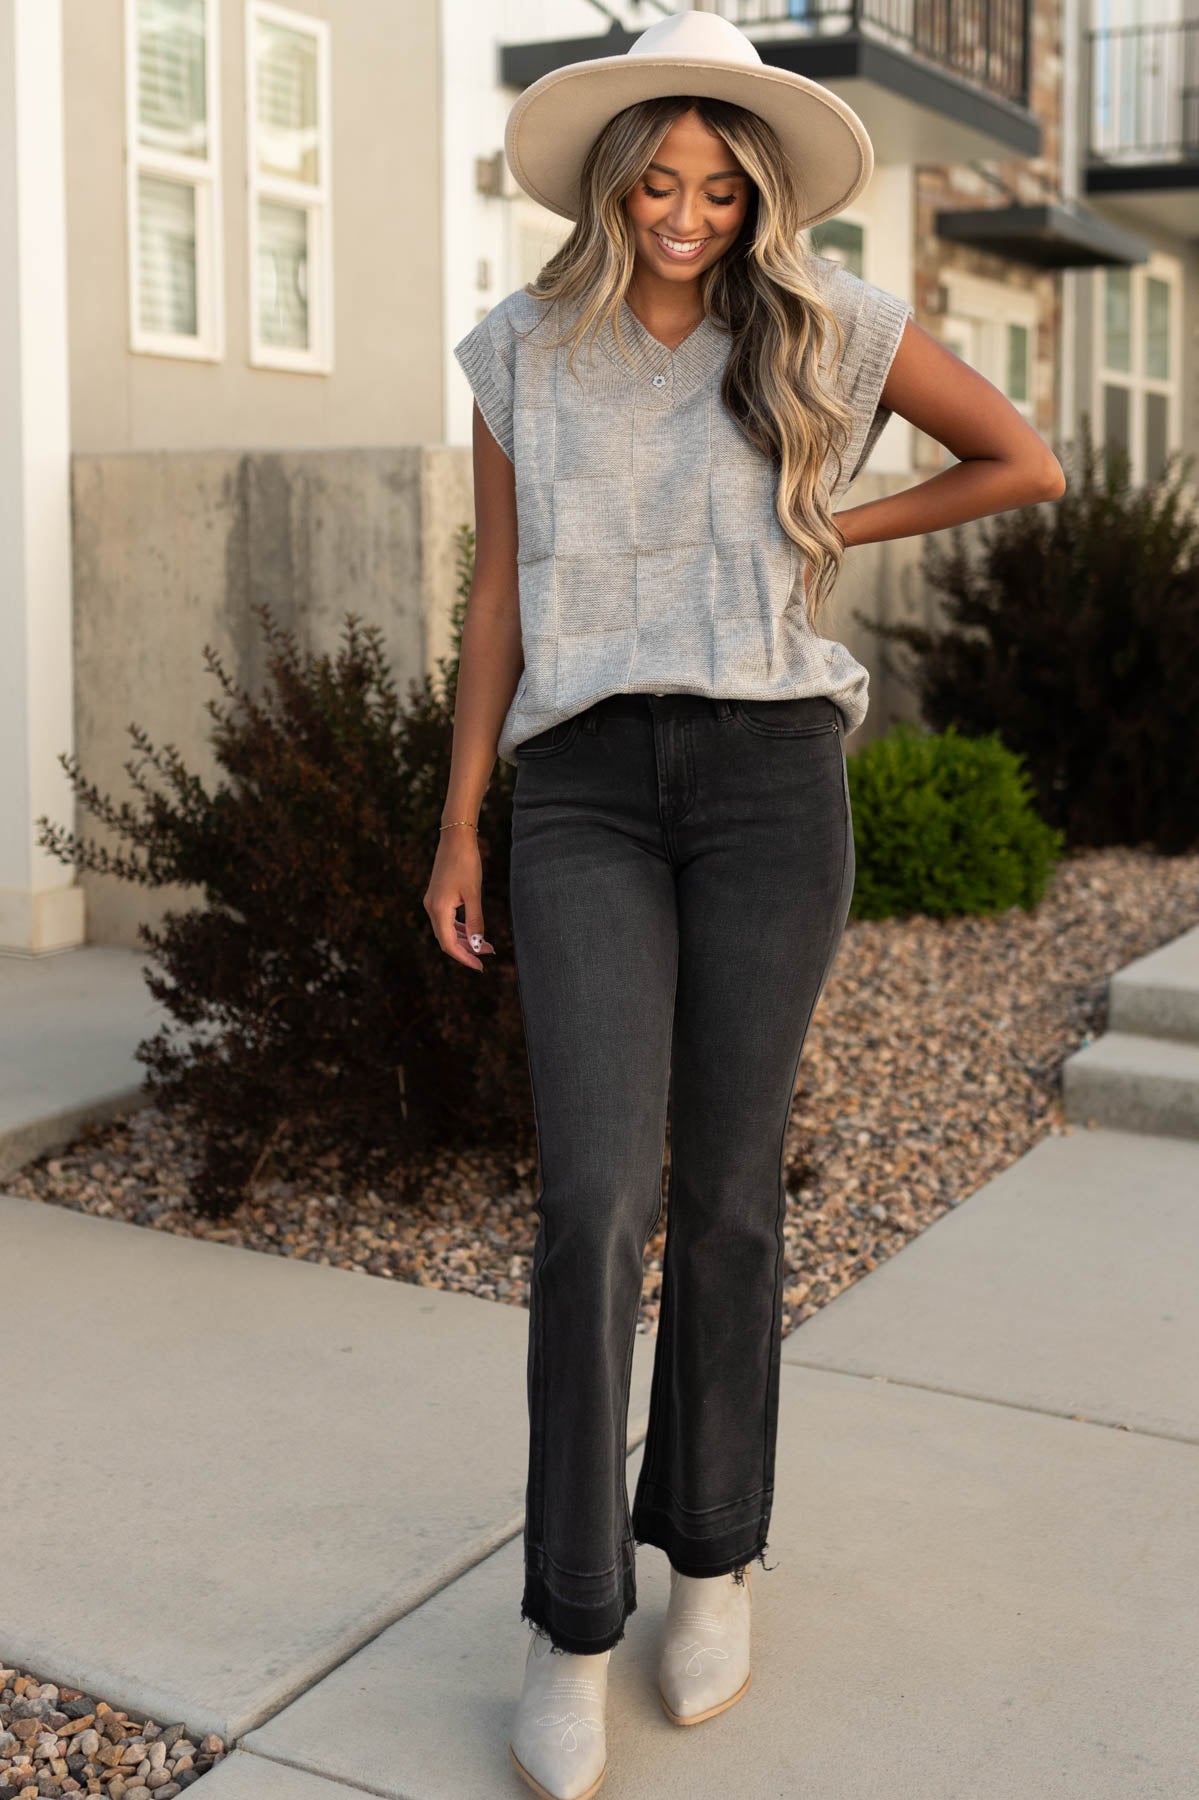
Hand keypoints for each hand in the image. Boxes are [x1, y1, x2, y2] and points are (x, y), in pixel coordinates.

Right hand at [424, 831, 495, 971]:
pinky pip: (447, 920)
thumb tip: (478, 945)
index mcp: (438, 909)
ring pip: (446, 931)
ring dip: (464, 940)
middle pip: (446, 939)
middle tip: (487, 956)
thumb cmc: (466, 864)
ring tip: (485, 945)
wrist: (455, 839)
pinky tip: (472, 931)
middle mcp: (431, 908)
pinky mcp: (437, 897)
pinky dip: (459, 928)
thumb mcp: (474, 894)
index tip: (480, 966)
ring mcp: (433, 902)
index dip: (464, 957)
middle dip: (467, 950)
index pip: (448, 944)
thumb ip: (475, 921)